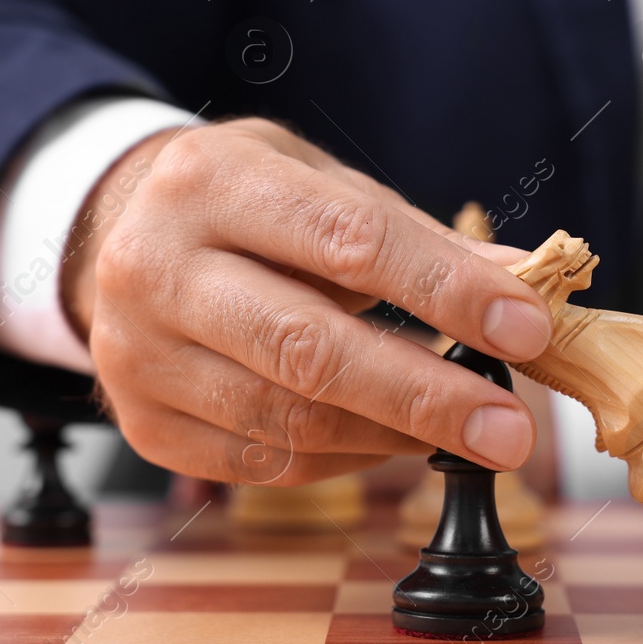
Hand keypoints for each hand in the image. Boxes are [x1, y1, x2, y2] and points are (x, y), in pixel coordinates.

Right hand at [63, 117, 552, 485]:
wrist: (115, 239)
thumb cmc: (243, 205)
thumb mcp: (320, 183)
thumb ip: (417, 236)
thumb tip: (523, 285)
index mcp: (209, 182)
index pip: (348, 241)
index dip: (446, 289)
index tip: (527, 328)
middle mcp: (156, 267)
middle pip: (309, 348)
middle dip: (427, 394)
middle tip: (511, 428)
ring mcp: (138, 354)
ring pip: (287, 418)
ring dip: (395, 436)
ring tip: (470, 434)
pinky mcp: (143, 423)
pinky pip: (263, 461)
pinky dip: (345, 459)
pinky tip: (394, 441)